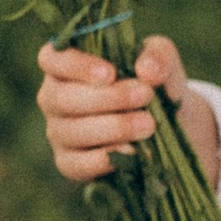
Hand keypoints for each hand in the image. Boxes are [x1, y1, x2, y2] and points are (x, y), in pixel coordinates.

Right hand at [35, 34, 219, 187]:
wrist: (169, 124)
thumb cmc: (153, 83)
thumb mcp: (161, 60)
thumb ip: (157, 56)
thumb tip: (147, 71)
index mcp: (65, 65)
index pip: (51, 59)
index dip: (75, 66)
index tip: (110, 73)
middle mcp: (53, 98)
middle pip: (62, 98)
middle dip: (107, 98)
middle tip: (145, 96)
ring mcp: (58, 132)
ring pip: (71, 131)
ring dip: (113, 128)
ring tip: (149, 124)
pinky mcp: (69, 163)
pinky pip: (77, 164)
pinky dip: (104, 159)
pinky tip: (132, 152)